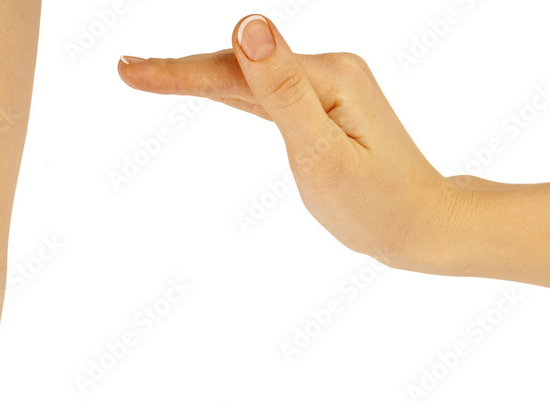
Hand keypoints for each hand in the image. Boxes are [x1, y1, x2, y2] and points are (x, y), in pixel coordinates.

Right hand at [118, 14, 469, 272]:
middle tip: (126, 71)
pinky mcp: (323, 111)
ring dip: (198, 77)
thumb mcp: (326, 156)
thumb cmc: (379, 204)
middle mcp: (326, 72)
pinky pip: (264, 97)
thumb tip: (250, 28)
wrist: (423, 225)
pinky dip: (228, 91)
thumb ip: (284, 93)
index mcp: (326, 77)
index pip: (238, 71)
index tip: (131, 71)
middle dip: (180, 71)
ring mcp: (325, 90)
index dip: (180, 72)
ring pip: (247, 81)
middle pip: (238, 67)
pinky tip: (206, 87)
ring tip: (148, 76)